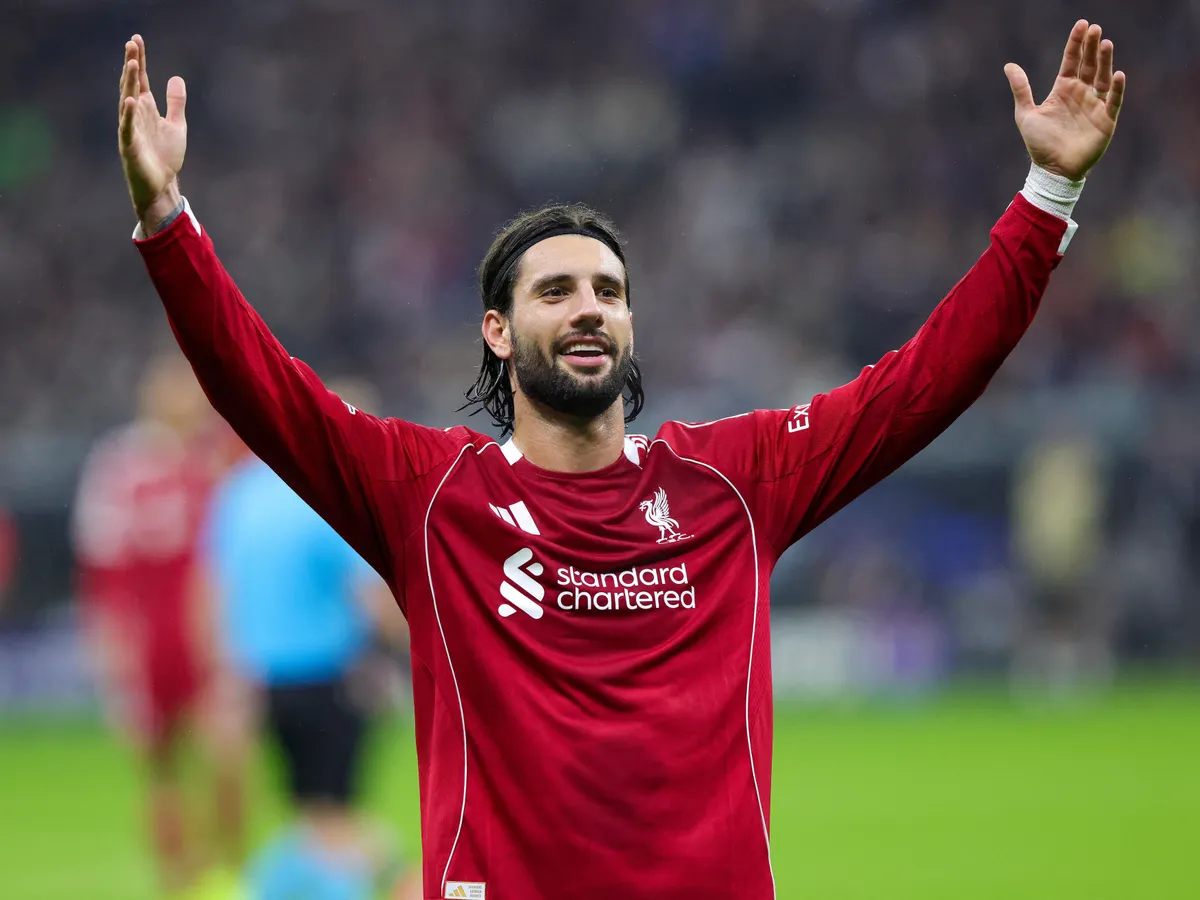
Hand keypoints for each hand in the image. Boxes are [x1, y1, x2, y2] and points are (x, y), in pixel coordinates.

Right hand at [117, 35, 186, 229]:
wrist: (162, 185)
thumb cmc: (165, 157)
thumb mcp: (176, 125)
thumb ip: (175, 103)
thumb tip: (175, 78)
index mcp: (146, 109)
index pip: (140, 79)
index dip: (139, 60)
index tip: (137, 40)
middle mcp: (136, 115)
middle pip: (131, 85)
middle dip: (132, 65)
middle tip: (132, 44)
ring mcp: (131, 130)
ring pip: (127, 102)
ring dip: (128, 84)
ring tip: (131, 64)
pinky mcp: (130, 147)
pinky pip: (128, 129)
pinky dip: (129, 116)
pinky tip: (130, 101)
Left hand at [1005, 20, 1125, 180]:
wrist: (1052, 169)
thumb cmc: (1039, 143)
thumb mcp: (1025, 114)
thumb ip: (1021, 89)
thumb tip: (1009, 65)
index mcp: (1063, 89)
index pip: (1071, 61)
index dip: (1076, 43)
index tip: (1082, 25)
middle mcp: (1081, 93)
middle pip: (1089, 64)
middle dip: (1092, 46)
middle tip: (1095, 29)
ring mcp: (1094, 105)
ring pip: (1102, 77)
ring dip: (1105, 61)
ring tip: (1106, 43)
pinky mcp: (1105, 120)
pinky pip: (1113, 101)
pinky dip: (1115, 88)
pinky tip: (1117, 75)